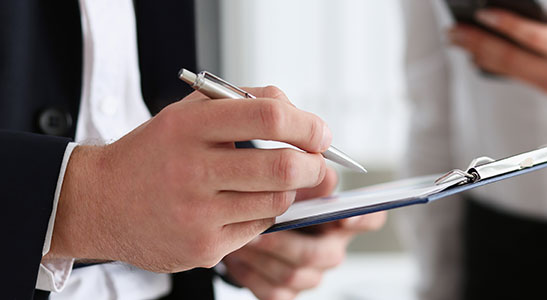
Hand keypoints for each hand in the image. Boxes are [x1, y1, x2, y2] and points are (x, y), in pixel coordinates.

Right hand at [49, 86, 332, 272]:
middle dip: (314, 165)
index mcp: (189, 126)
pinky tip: (244, 204)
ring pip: (278, 200)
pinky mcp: (202, 247)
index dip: (307, 124)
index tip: (320, 133)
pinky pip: (260, 227)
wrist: (100, 202)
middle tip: (315, 162)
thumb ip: (245, 103)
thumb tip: (303, 119)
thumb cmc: (155, 153)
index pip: (269, 117)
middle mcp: (191, 169)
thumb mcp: (188, 113)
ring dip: (288, 190)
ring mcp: (197, 213)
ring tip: (272, 181)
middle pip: (284, 166)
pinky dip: (264, 213)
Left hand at [223, 167, 386, 299]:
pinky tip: (239, 257)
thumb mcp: (291, 183)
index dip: (363, 219)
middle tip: (262, 228)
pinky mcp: (287, 293)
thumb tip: (319, 166)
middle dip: (288, 241)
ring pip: (294, 275)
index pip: (371, 218)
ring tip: (241, 237)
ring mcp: (311, 274)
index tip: (345, 215)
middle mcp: (331, 249)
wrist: (245, 227)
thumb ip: (307, 176)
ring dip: (263, 255)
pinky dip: (251, 273)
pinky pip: (274, 292)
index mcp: (340, 219)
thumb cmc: (276, 202)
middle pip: (324, 254)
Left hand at [448, 2, 546, 122]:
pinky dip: (492, 65)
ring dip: (478, 54)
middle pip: (510, 58)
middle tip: (453, 30)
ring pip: (507, 70)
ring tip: (456, 38)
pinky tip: (475, 53)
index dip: (507, 25)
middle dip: (478, 43)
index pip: (533, 37)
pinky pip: (514, 77)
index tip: (483, 13)